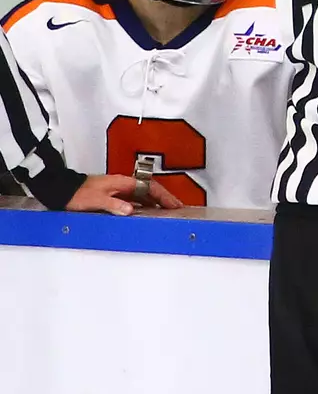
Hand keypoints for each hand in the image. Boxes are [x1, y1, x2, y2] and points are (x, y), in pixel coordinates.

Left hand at [67, 174, 182, 215]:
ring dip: (156, 201)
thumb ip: (114, 205)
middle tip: (177, 207)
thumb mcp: (96, 200)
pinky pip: (135, 199)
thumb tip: (130, 210)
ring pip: (144, 194)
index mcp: (123, 182)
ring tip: (167, 209)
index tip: (174, 204)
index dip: (164, 196)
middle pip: (150, 190)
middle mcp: (123, 184)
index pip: (149, 188)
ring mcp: (119, 189)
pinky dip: (145, 204)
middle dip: (165, 198)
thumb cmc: (78, 193)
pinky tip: (147, 211)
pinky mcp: (114, 195)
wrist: (63, 190)